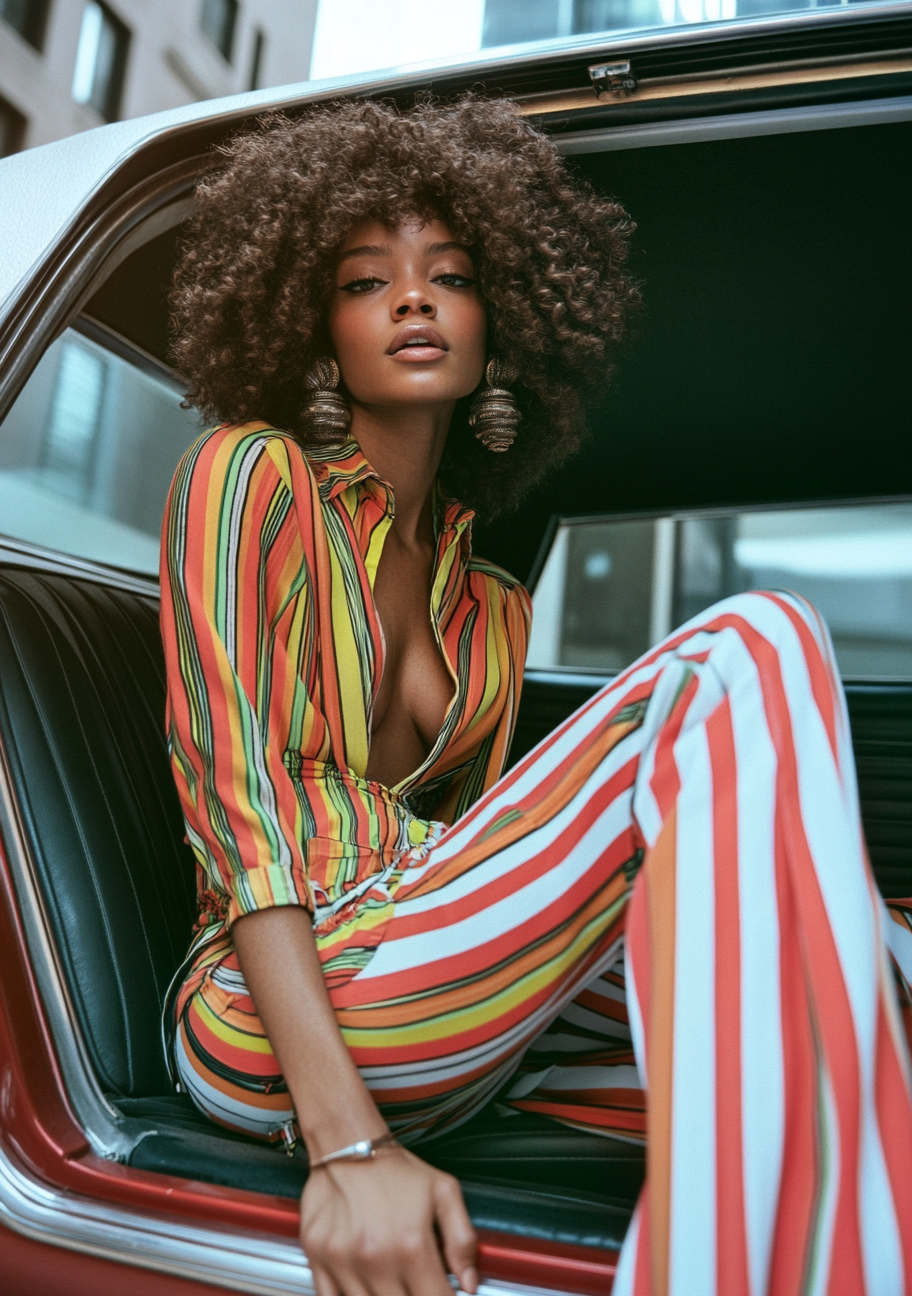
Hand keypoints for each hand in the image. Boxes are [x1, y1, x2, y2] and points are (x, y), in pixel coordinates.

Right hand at [300, 1144, 477, 1295]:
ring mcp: (344, 1262)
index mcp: (412, 1245)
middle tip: (415, 1284)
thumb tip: (469, 1282)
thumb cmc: (395, 1169)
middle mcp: (377, 1258)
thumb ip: (462, 1240)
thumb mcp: (443, 1191)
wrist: (348, 1144)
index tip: (440, 1292)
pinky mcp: (318, 1259)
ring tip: (391, 1281)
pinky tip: (364, 1285)